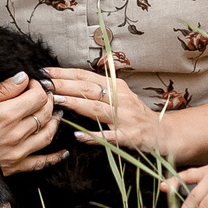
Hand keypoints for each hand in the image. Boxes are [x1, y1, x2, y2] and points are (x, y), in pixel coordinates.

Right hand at [0, 73, 66, 173]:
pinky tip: (63, 151)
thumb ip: (3, 89)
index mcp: (5, 115)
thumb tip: (24, 77)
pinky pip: (41, 162)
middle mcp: (15, 134)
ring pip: (48, 135)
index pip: (37, 97)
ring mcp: (17, 153)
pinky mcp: (16, 167)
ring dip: (54, 123)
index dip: (38, 87)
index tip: (31, 85)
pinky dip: (54, 157)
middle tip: (44, 96)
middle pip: (45, 114)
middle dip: (48, 102)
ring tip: (55, 114)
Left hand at [43, 65, 170, 152]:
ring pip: (96, 109)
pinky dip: (94, 136)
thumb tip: (82, 72)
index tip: (44, 71)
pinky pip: (109, 136)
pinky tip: (79, 135)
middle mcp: (120, 99)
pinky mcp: (129, 137)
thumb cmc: (137, 114)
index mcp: (116, 87)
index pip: (85, 76)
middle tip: (43, 83)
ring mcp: (124, 118)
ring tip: (57, 101)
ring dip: (76, 104)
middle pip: (88, 89)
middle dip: (64, 85)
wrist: (163, 133)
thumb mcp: (122, 94)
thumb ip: (103, 84)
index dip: (64, 73)